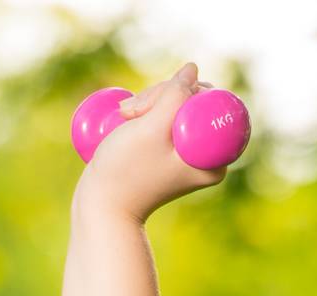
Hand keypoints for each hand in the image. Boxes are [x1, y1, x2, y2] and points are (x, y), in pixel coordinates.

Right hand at [73, 63, 228, 224]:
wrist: (102, 206)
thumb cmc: (125, 172)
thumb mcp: (152, 128)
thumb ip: (175, 95)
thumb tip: (193, 69)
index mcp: (214, 159)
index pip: (206, 101)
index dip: (178, 92)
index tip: (152, 107)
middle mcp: (206, 158)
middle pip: (192, 101)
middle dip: (161, 96)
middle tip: (132, 113)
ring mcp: (186, 154)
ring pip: (175, 105)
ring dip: (147, 102)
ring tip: (123, 117)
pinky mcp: (169, 151)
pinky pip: (163, 117)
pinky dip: (145, 111)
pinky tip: (127, 118)